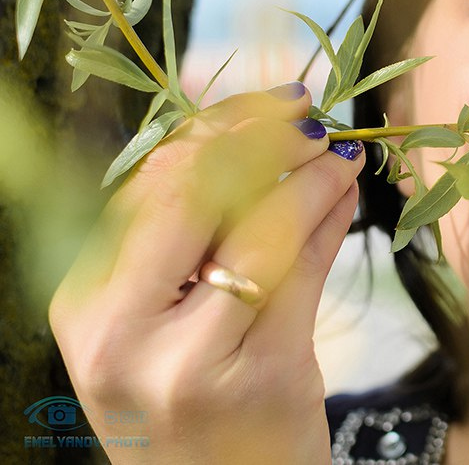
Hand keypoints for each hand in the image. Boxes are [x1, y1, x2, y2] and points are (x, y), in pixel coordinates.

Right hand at [49, 84, 363, 462]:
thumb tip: (258, 134)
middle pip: (197, 194)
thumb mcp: (162, 321)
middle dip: (265, 140)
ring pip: (258, 226)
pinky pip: (301, 272)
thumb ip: (192, 233)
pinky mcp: (260, 376)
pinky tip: (347, 196)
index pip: (151, 182)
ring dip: (310, 175)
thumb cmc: (191, 401)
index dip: (217, 128)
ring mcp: (188, 358)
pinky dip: (329, 222)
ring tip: (342, 153)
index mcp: (85, 303)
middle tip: (313, 116)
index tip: (271, 102)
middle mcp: (121, 331)